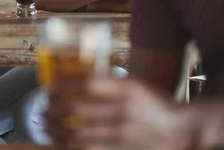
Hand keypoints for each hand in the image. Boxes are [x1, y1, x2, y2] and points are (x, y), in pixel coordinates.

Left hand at [47, 77, 193, 149]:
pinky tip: (60, 142)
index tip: (47, 88)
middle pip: (77, 109)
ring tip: (45, 127)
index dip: (62, 85)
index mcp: (127, 87)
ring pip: (79, 133)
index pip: (86, 82)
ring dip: (56, 130)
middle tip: (41, 111)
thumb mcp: (134, 85)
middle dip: (52, 111)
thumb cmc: (154, 104)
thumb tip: (70, 81)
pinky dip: (70, 146)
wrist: (182, 129)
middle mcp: (125, 109)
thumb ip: (107, 82)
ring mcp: (124, 132)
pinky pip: (89, 149)